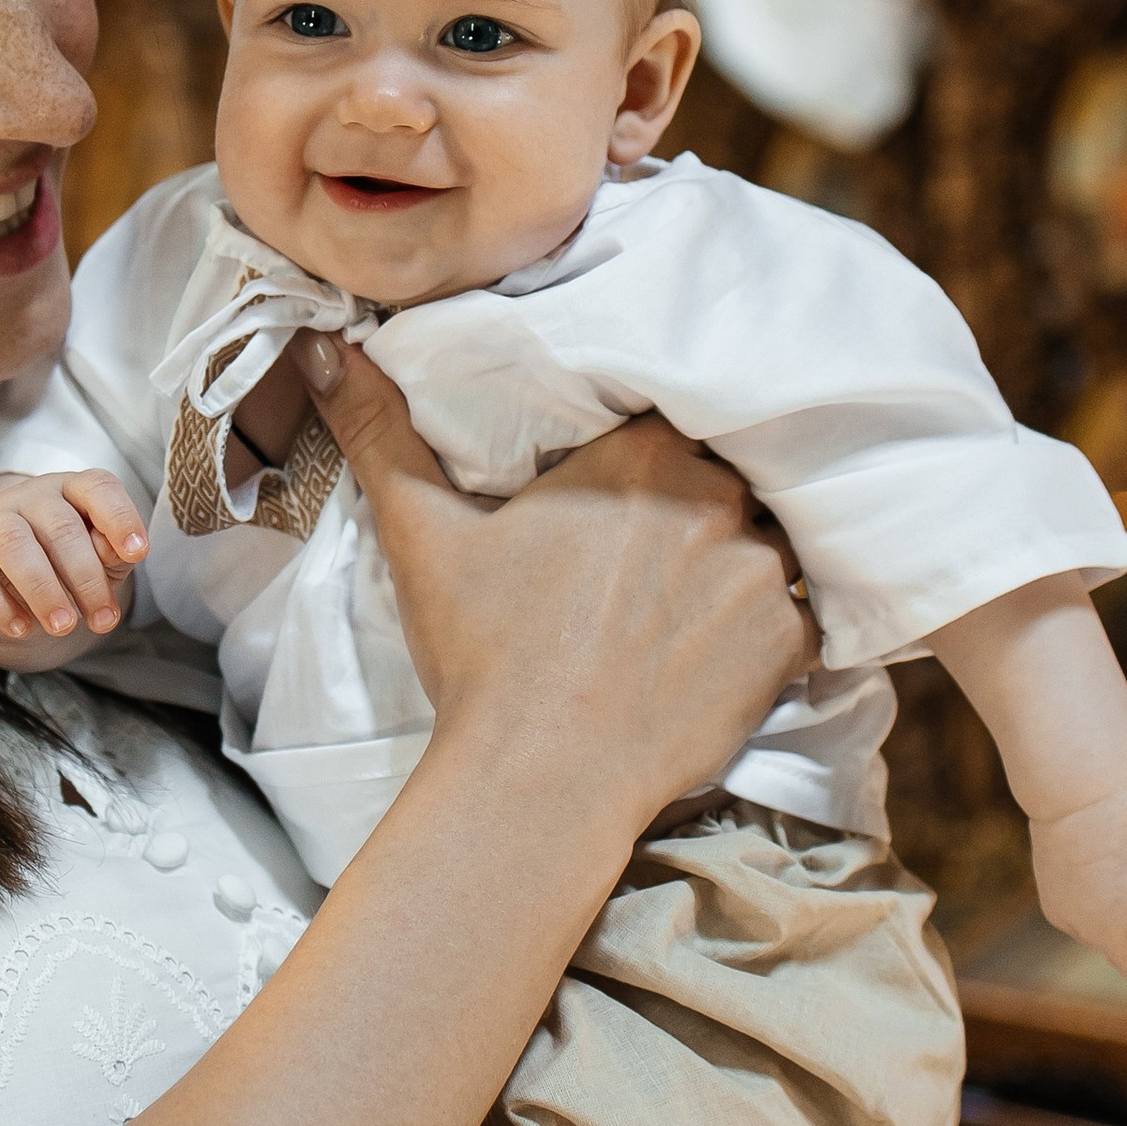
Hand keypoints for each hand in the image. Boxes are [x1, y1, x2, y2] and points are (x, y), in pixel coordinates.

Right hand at [0, 465, 146, 651]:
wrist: (16, 599)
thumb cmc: (68, 570)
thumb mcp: (102, 563)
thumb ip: (114, 554)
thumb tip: (119, 550)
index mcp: (72, 490)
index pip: (97, 488)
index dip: (119, 517)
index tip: (137, 553)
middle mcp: (29, 497)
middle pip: (58, 525)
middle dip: (85, 577)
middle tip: (102, 619)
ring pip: (12, 542)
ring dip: (42, 589)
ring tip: (63, 626)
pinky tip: (22, 627)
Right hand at [300, 334, 811, 838]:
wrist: (543, 778)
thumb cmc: (483, 652)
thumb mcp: (423, 532)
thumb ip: (381, 429)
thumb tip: (325, 348)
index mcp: (643, 450)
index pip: (673, 407)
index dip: (654, 436)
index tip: (625, 475)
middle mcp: (719, 496)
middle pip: (727, 470)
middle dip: (695, 497)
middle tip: (648, 544)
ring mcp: (763, 571)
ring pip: (768, 538)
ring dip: (737, 558)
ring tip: (686, 599)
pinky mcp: (790, 645)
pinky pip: (801, 615)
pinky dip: (770, 629)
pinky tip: (721, 651)